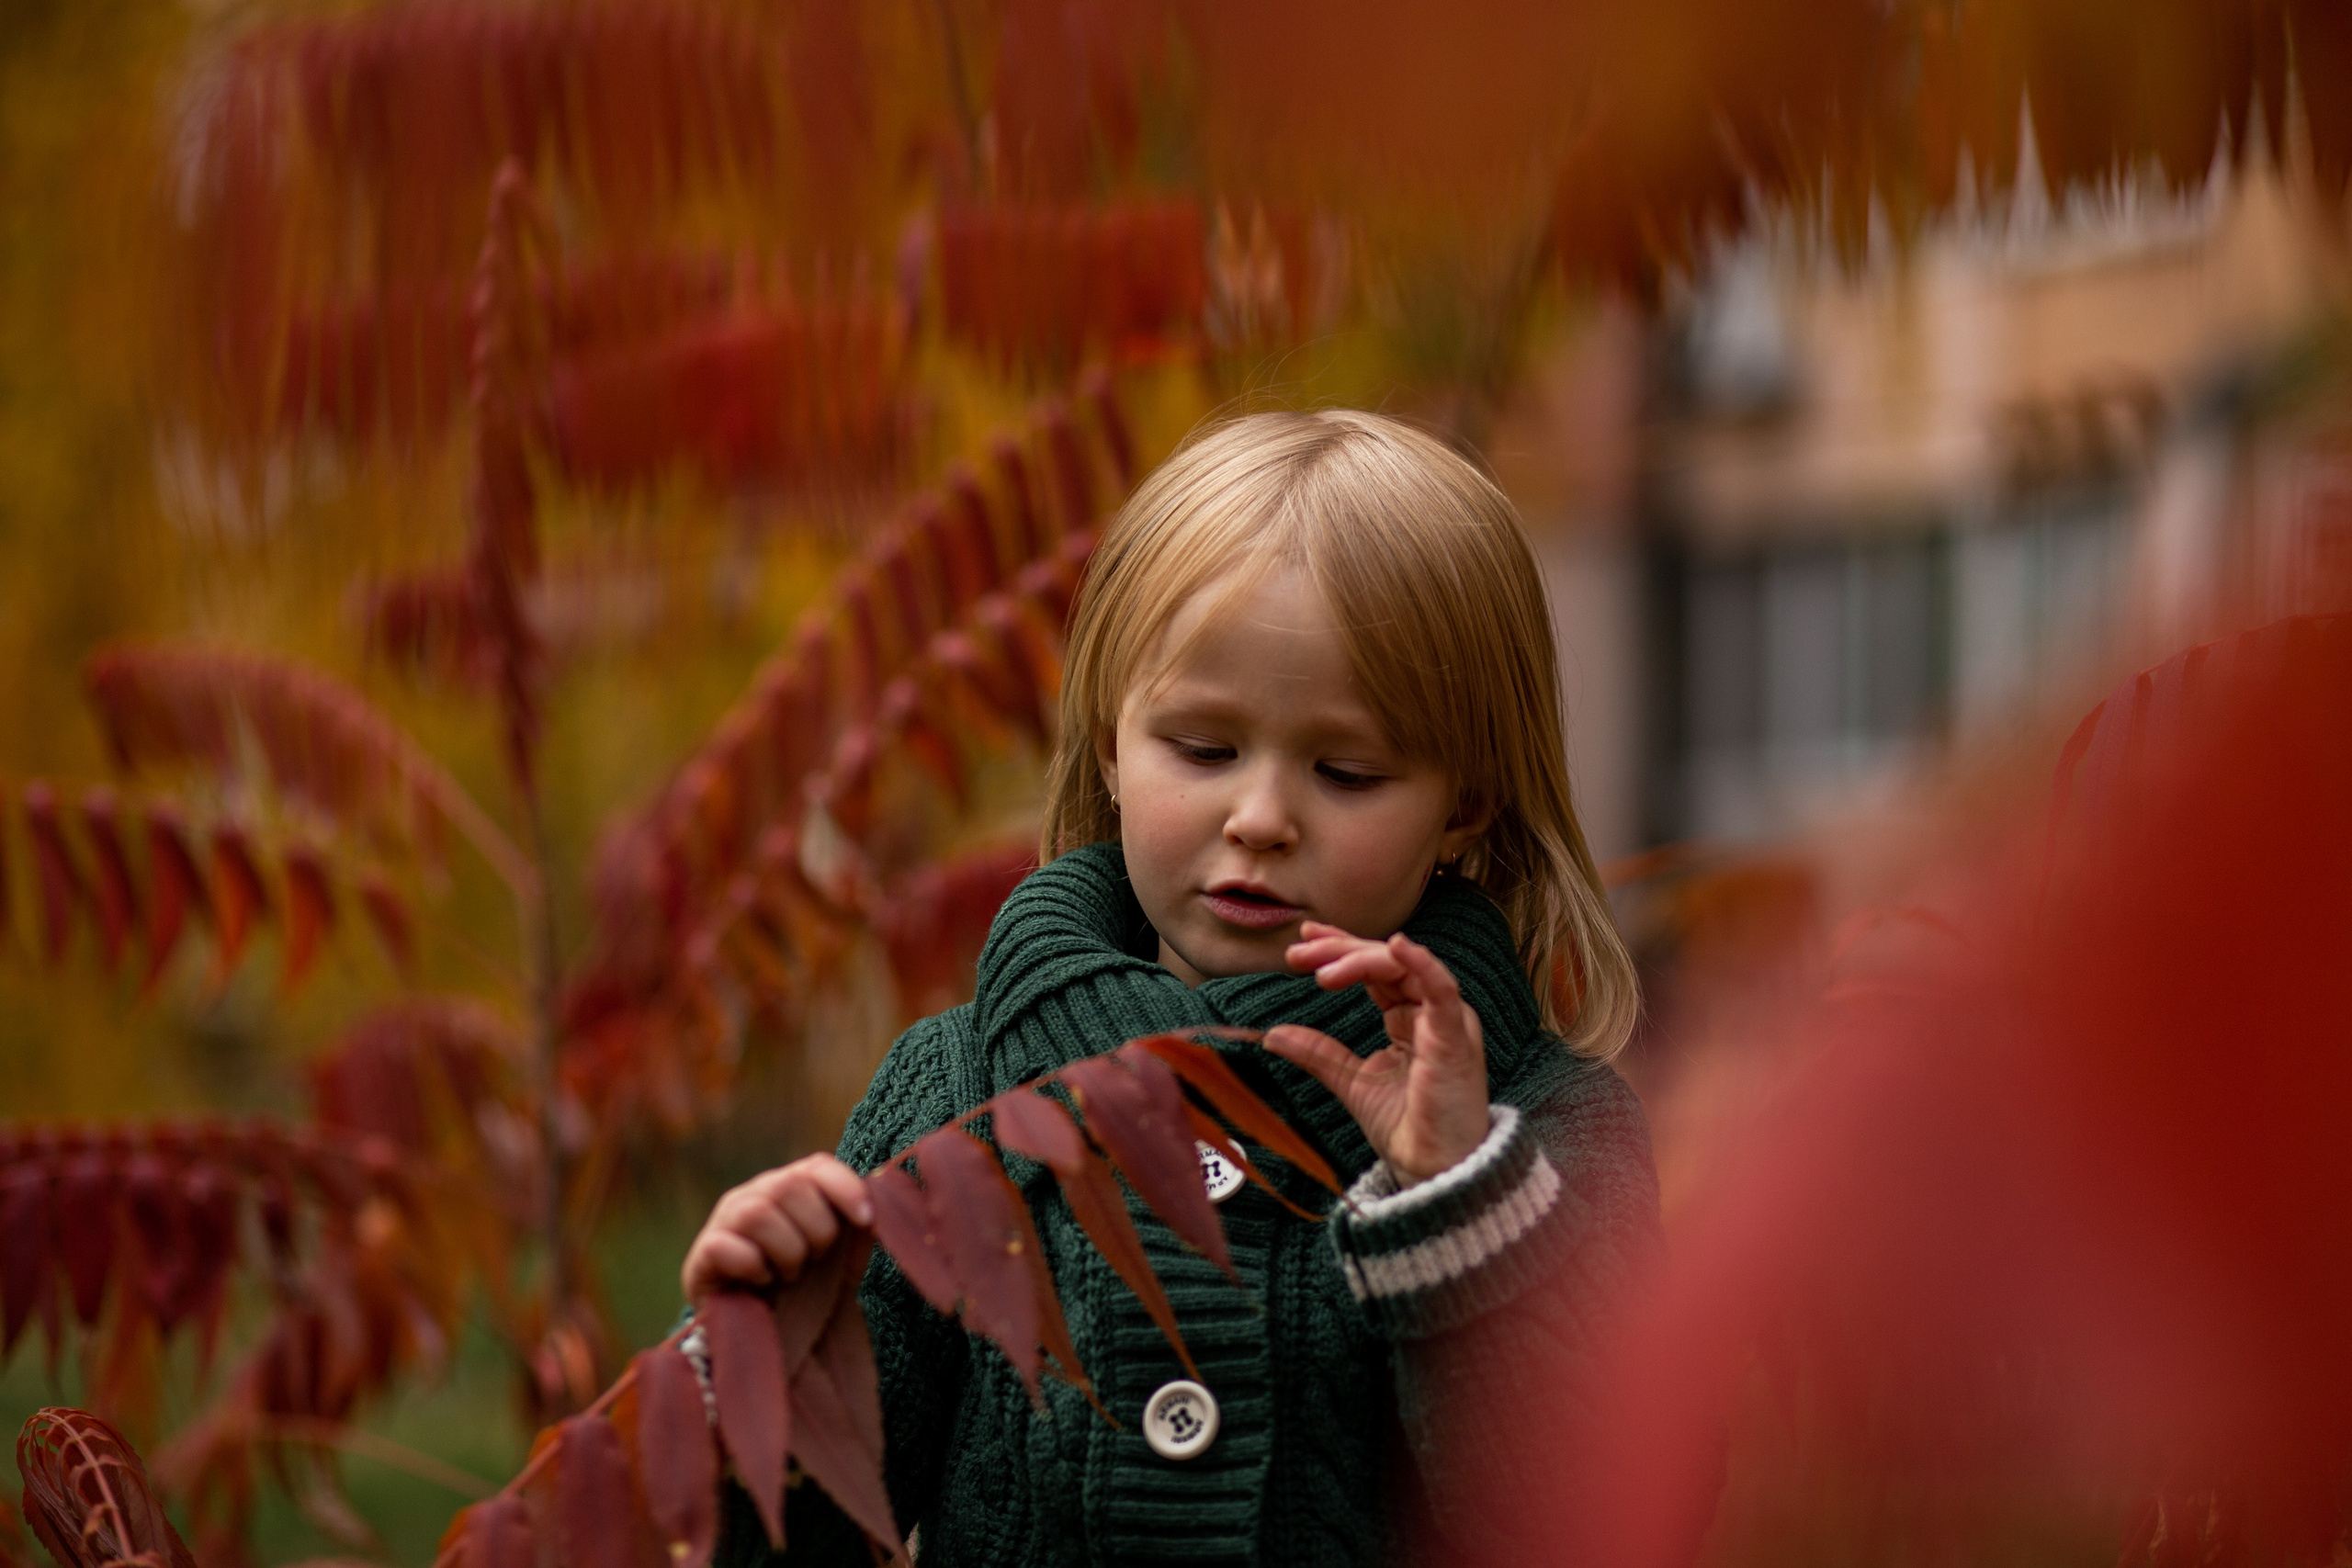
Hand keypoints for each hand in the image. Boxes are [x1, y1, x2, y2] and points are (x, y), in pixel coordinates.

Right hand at [680, 1153, 872, 1301]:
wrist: (769, 1341)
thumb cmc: (807, 1294)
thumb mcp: (842, 1261)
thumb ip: (860, 1231)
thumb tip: (876, 1207)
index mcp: (790, 1190)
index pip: (817, 1166)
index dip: (844, 1187)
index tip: (866, 1219)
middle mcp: (753, 1197)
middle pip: (789, 1185)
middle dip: (816, 1231)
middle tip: (814, 1262)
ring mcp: (723, 1224)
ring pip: (757, 1213)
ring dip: (786, 1251)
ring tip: (788, 1275)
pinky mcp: (701, 1259)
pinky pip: (724, 1246)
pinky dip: (752, 1267)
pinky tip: (762, 1283)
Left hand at [1264, 923, 1489, 1183]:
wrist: (1434, 1169)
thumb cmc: (1406, 1127)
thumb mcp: (1351, 1081)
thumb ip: (1318, 1052)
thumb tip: (1273, 1034)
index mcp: (1409, 1019)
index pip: (1374, 969)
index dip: (1340, 949)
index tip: (1302, 942)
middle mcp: (1430, 1013)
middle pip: (1386, 962)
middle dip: (1340, 951)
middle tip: (1298, 954)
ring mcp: (1445, 1021)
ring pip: (1406, 968)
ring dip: (1362, 960)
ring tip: (1322, 970)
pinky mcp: (1454, 1037)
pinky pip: (1443, 990)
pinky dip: (1422, 963)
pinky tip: (1398, 945)